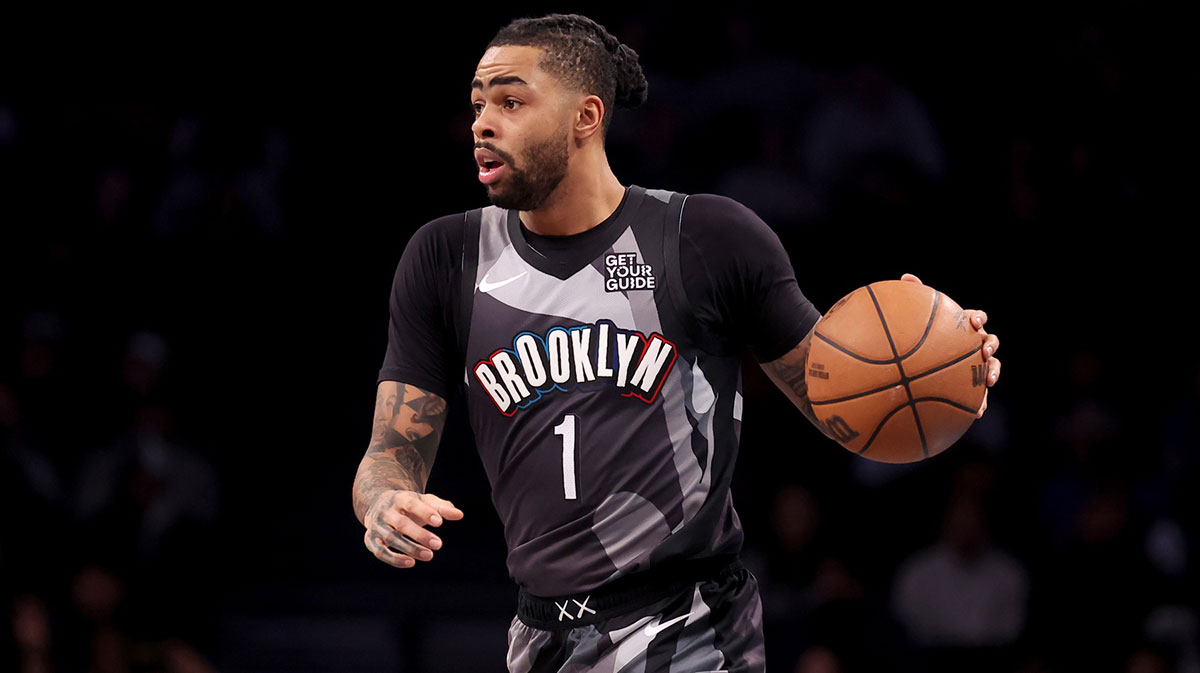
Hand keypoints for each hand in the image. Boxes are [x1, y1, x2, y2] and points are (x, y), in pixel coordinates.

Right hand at [362, 489, 463, 567]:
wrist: (378, 504)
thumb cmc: (408, 504)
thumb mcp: (425, 501)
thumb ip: (442, 507)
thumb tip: (459, 515)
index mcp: (399, 498)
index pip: (412, 504)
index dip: (425, 513)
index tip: (440, 523)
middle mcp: (385, 511)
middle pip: (401, 523)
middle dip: (420, 535)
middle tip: (439, 545)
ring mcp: (376, 526)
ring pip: (391, 538)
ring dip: (410, 548)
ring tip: (429, 556)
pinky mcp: (370, 540)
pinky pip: (380, 552)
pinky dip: (394, 559)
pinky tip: (411, 562)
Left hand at [901, 273, 999, 418]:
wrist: (922, 366)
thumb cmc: (921, 338)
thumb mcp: (916, 320)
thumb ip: (914, 297)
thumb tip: (905, 276)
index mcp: (962, 327)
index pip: (976, 317)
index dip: (977, 318)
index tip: (972, 322)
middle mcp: (974, 344)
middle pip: (991, 340)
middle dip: (990, 344)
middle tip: (983, 350)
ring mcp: (976, 365)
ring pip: (993, 366)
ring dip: (994, 371)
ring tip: (989, 381)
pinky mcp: (974, 385)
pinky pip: (982, 393)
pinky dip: (981, 401)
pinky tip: (978, 412)